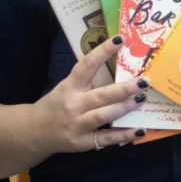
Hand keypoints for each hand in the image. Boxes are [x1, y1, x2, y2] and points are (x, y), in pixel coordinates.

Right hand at [25, 36, 146, 155]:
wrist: (35, 131)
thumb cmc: (57, 105)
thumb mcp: (67, 88)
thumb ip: (87, 80)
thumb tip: (120, 66)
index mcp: (70, 86)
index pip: (86, 65)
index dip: (103, 51)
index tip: (121, 39)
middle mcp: (73, 104)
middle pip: (101, 94)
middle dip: (125, 88)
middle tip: (145, 81)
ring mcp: (78, 125)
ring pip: (104, 115)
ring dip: (125, 107)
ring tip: (143, 99)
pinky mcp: (83, 142)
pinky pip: (107, 138)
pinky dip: (125, 135)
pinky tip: (140, 130)